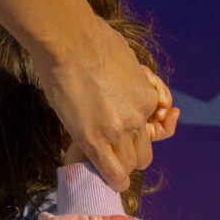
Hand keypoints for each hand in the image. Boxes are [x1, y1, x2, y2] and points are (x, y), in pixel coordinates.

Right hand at [34, 14, 174, 189]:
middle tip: (115, 148)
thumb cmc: (91, 38)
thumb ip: (130, 78)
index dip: (138, 128)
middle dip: (132, 153)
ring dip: (121, 165)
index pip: (151, 126)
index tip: (124, 124)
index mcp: (146, 97)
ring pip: (130, 164)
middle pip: (144, 152)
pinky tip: (113, 181)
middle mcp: (136, 117)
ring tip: (107, 160)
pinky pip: (113, 173)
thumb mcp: (125, 58)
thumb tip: (126, 81)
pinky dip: (115, 181)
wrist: (68, 39)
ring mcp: (116, 131)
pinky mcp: (93, 141)